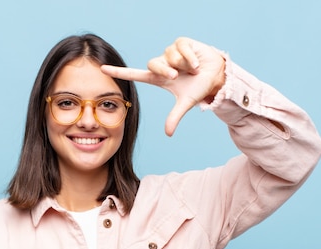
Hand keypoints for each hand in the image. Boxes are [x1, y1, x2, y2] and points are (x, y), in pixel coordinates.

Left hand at [101, 37, 225, 135]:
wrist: (217, 76)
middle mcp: (162, 64)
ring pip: (170, 56)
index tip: (103, 69)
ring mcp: (171, 52)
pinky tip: (197, 62)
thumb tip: (168, 134)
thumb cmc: (198, 88)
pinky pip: (181, 48)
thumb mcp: (186, 103)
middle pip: (153, 64)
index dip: (119, 72)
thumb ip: (174, 117)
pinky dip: (191, 57)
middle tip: (177, 76)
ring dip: (184, 64)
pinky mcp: (181, 42)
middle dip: (166, 70)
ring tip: (193, 70)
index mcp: (158, 78)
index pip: (135, 74)